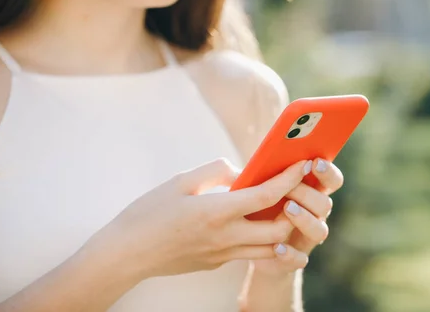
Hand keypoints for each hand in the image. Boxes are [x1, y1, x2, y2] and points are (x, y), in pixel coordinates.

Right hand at [86, 158, 309, 282]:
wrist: (126, 253)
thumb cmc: (148, 213)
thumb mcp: (180, 181)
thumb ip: (216, 171)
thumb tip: (241, 172)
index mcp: (216, 212)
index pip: (266, 196)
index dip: (289, 179)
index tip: (302, 165)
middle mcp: (225, 238)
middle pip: (280, 229)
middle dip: (295, 209)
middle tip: (294, 190)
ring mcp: (222, 255)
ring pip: (270, 249)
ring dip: (283, 229)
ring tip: (282, 208)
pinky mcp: (216, 264)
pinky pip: (249, 253)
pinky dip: (261, 239)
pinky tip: (252, 222)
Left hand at [252, 158, 343, 275]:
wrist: (250, 247)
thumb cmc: (255, 206)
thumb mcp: (255, 188)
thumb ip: (255, 177)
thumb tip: (244, 168)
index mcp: (312, 192)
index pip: (331, 180)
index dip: (327, 171)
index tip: (314, 162)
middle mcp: (315, 215)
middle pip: (325, 204)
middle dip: (308, 194)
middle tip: (290, 187)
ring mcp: (307, 238)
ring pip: (320, 231)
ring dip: (305, 219)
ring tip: (287, 209)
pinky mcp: (295, 259)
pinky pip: (300, 259)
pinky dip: (290, 254)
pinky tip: (277, 247)